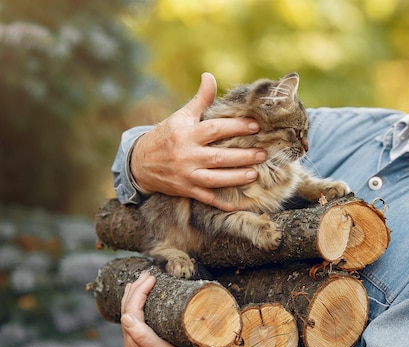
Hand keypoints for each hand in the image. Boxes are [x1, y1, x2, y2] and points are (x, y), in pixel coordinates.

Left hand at [121, 272, 195, 346]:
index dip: (140, 291)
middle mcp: (132, 346)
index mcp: (134, 344)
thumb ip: (142, 337)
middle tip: (147, 274)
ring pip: (130, 317)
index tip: (152, 276)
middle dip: (134, 290)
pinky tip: (143, 308)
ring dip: (134, 298)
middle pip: (128, 311)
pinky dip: (138, 310)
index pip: (131, 309)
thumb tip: (125, 317)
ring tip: (139, 284)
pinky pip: (136, 325)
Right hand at [130, 72, 265, 210]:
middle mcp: (187, 155)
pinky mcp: (187, 190)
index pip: (214, 129)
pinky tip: (239, 203)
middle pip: (219, 157)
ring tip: (255, 174)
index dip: (236, 127)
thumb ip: (200, 99)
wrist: (140, 163)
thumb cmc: (167, 135)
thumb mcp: (181, 116)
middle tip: (263, 153)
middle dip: (243, 156)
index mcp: (187, 134)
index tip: (256, 125)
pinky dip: (222, 203)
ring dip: (236, 178)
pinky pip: (207, 198)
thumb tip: (209, 76)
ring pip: (215, 179)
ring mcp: (187, 175)